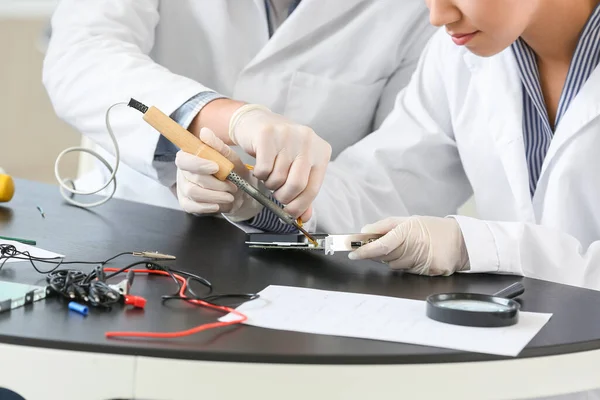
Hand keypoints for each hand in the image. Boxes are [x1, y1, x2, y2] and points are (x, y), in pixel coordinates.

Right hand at [174, 127, 262, 220]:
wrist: (241, 192)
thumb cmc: (233, 172)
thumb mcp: (229, 157)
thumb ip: (217, 145)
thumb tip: (204, 132)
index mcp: (190, 157)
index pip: (183, 159)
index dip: (198, 164)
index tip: (215, 167)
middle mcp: (183, 173)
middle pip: (193, 179)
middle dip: (216, 184)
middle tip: (232, 186)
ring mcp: (183, 189)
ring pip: (194, 193)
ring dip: (215, 195)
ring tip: (230, 195)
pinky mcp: (187, 203)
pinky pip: (192, 207)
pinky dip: (208, 206)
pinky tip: (219, 204)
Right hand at [228, 104, 331, 220]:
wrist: (258, 122)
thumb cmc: (280, 149)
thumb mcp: (297, 167)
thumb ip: (303, 191)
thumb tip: (305, 217)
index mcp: (321, 151)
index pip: (313, 188)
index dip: (300, 206)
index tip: (290, 213)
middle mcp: (308, 141)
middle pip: (296, 185)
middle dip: (283, 196)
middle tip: (277, 193)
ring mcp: (288, 135)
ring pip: (277, 178)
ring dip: (269, 184)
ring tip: (269, 175)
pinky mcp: (268, 134)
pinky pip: (263, 169)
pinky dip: (259, 175)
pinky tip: (261, 167)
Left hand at [348, 216, 469, 275]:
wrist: (461, 240)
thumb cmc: (432, 228)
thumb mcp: (409, 220)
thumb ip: (384, 226)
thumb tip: (364, 231)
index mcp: (408, 231)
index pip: (381, 244)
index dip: (364, 250)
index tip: (352, 253)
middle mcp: (415, 247)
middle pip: (385, 258)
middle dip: (377, 254)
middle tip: (380, 247)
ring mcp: (423, 261)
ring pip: (394, 266)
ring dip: (393, 259)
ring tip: (405, 248)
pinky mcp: (429, 271)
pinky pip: (407, 272)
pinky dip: (406, 266)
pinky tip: (415, 257)